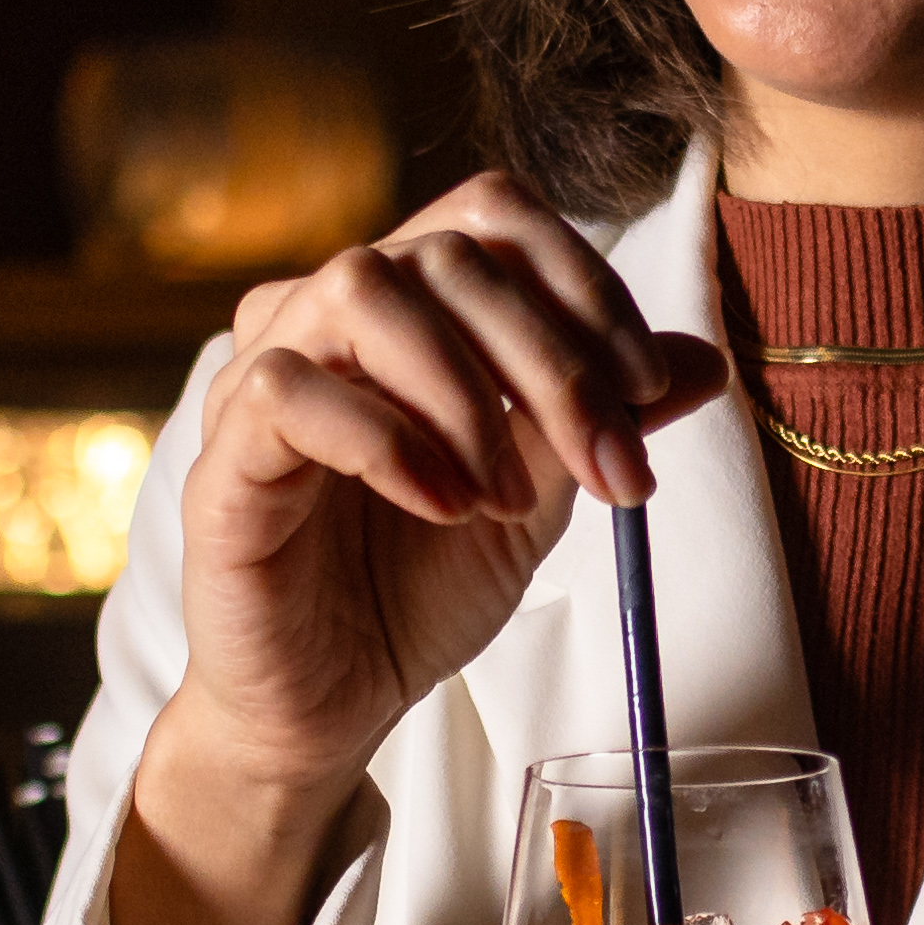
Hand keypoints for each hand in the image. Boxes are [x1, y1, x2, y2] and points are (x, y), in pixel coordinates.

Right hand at [114, 177, 725, 924]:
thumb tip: (704, 362)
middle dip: (554, 361)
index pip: (491, 218)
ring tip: (507, 497)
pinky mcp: (219, 458)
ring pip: (361, 290)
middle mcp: (324, 319)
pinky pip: (288, 390)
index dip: (583, 283)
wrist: (333, 706)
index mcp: (403, 309)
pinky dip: (387, 441)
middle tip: (610, 467)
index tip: (648, 392)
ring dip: (464, 392)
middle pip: (445, 255)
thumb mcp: (539, 498)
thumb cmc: (416, 591)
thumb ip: (600, 421)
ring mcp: (260, 377)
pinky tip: (442, 505)